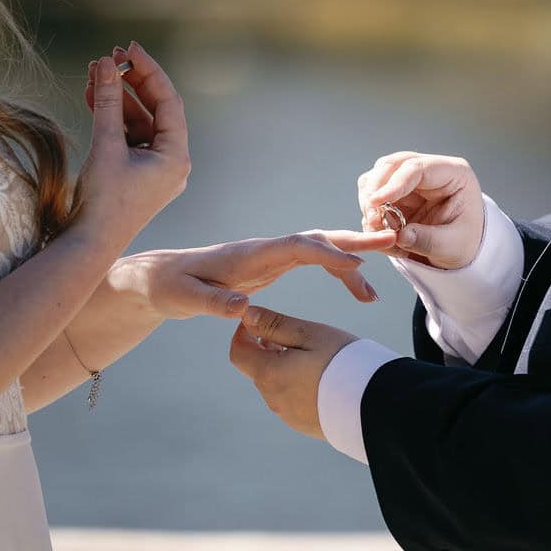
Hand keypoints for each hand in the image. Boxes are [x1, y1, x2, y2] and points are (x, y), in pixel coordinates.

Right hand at [76, 42, 189, 245]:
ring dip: (116, 98)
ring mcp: (155, 169)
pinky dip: (111, 119)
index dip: (148, 70)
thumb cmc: (102, 201)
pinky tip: (91, 97)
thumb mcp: (105, 146)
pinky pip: (128, 138)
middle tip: (108, 57)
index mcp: (176, 156)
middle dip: (131, 82)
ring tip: (92, 74)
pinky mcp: (138, 175)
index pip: (168, 100)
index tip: (128, 49)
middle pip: (155, 108)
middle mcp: (172, 161)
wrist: (89, 245)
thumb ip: (107, 102)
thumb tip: (104, 64)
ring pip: (138, 121)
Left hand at [113, 228, 399, 322]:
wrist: (159, 278)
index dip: (326, 253)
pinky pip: (313, 262)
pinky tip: (355, 287)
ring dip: (350, 261)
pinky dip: (336, 271)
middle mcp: (264, 250)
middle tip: (391, 244)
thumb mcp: (186, 300)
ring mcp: (270, 256)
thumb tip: (244, 310)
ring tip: (375, 291)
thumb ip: (214, 304)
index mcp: (249, 256)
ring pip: (319, 250)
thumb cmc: (170, 287)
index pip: (295, 246)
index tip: (356, 264)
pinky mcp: (272, 267)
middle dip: (353, 242)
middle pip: (316, 240)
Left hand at [227, 306, 357, 440]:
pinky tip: (323, 377)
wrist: (376, 406)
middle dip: (267, 349)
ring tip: (314, 355)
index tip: (259, 321)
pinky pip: (293, 401)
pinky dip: (298, 385)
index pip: (238, 352)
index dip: (243, 333)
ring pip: (275, 385)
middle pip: (257, 369)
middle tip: (293, 335)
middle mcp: (273, 398)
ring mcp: (289, 415)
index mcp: (269, 374)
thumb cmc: (343, 362)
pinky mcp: (305, 425)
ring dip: (283, 368)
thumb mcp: (309, 335)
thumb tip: (247, 315)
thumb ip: (275, 325)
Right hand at [355, 152, 484, 269]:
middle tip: (372, 220)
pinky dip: (371, 218)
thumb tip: (400, 236)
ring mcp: (410, 181)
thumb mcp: (453, 246)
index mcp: (453, 173)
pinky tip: (384, 238)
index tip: (376, 202)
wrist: (460, 250)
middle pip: (391, 165)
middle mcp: (429, 171)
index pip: (417, 167)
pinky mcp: (396, 195)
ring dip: (370, 206)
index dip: (394, 183)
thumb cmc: (465, 242)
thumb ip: (428, 240)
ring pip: (376, 180)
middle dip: (375, 191)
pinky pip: (372, 200)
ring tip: (380, 233)